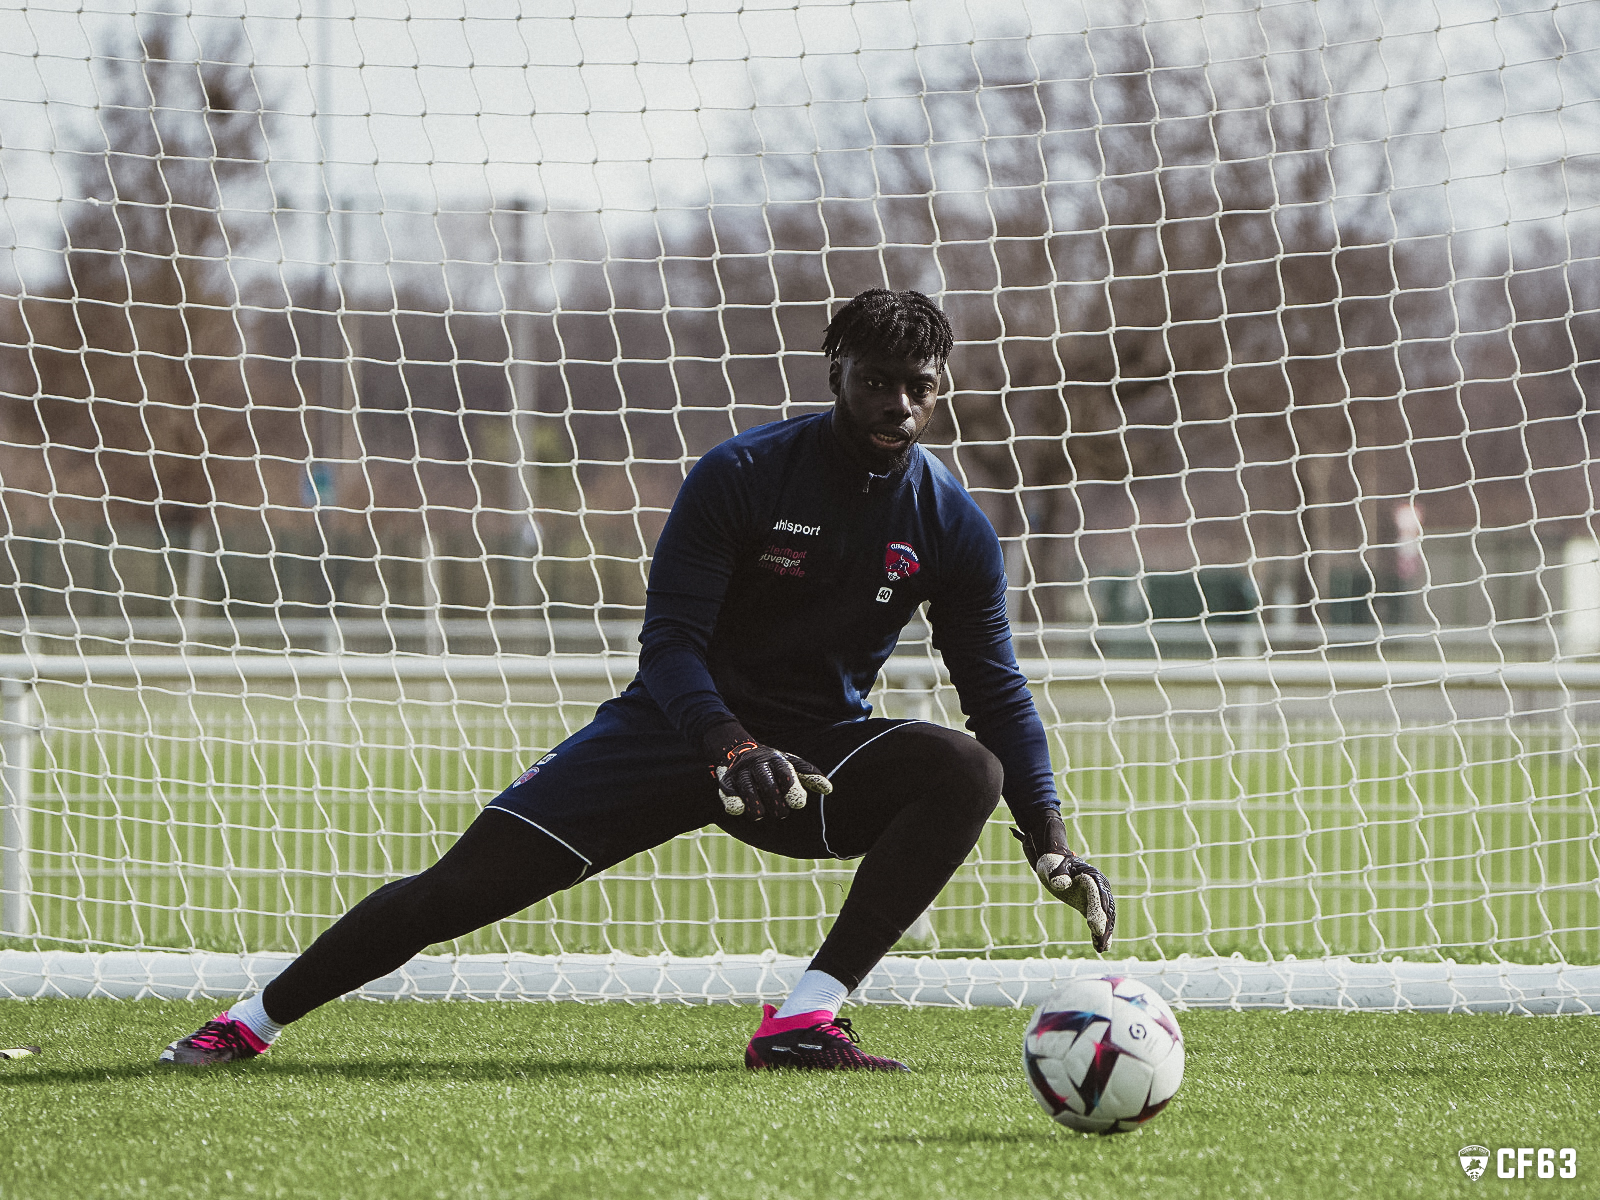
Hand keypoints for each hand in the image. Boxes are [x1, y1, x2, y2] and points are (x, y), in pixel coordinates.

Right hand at [715, 740, 831, 821]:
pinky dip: (731, 799)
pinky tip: (738, 809)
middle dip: (774, 798)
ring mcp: (741, 771)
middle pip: (765, 779)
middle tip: (782, 814)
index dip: (791, 786)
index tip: (798, 804)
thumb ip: (809, 775)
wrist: (739, 750)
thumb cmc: (773, 765)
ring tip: (760, 815)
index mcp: (777, 759)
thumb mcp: (792, 764)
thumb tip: (828, 789)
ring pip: (746, 786)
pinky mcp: (726, 780)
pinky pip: (727, 790)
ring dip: (753, 802)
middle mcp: (758, 763)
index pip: (785, 771)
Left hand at [1013, 812, 1115, 952]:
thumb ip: (1058, 874)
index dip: (1097, 911)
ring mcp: (1096, 896)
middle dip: (1105, 926)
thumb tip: (1061, 885)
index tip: (1095, 927)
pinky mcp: (1090, 904)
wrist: (1053, 860)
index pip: (1096, 895)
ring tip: (1102, 949)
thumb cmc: (1052, 861)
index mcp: (1091, 875)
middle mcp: (1099, 885)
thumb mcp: (1052, 866)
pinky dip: (1100, 932)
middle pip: (1105, 907)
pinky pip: (1098, 919)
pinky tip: (1100, 946)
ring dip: (1105, 932)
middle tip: (1102, 943)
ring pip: (1105, 915)